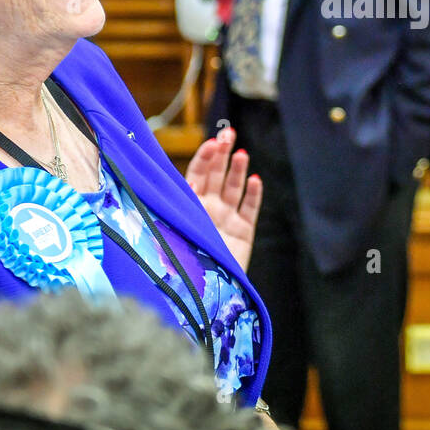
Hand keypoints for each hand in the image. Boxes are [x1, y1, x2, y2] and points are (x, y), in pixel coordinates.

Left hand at [185, 126, 261, 270]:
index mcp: (188, 206)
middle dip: (223, 154)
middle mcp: (207, 209)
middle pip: (216, 176)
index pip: (196, 175)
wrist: (200, 295)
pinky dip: (254, 194)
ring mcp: (226, 220)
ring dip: (238, 170)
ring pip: (234, 188)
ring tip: (242, 154)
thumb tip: (183, 181)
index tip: (212, 143)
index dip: (205, 158)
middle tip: (229, 134)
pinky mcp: (243, 233)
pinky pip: (250, 210)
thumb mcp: (173, 230)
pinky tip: (255, 179)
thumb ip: (179, 206)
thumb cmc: (181, 262)